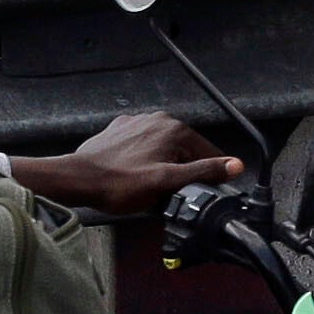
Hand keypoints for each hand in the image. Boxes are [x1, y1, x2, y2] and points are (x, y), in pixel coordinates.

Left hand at [10, 109, 240, 219]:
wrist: (79, 179)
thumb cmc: (119, 184)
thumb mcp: (168, 183)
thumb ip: (204, 172)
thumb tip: (234, 165)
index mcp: (174, 129)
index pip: (207, 151)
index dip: (209, 175)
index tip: (202, 192)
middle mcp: (157, 119)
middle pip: (185, 150)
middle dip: (181, 171)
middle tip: (167, 193)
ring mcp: (137, 122)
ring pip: (163, 148)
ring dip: (162, 166)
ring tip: (147, 187)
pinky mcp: (121, 130)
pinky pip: (143, 146)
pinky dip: (144, 160)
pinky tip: (134, 176)